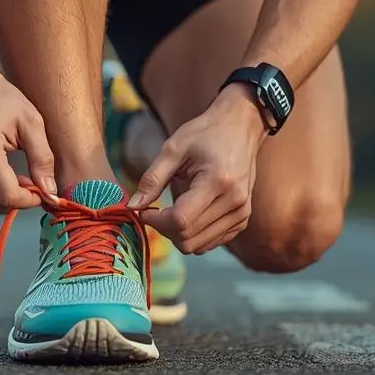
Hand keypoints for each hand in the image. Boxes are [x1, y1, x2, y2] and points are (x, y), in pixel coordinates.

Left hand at [130, 86, 267, 253]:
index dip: (156, 221)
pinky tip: (188, 213)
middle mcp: (234, 202)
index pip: (180, 220)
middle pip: (188, 238)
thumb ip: (151, 180)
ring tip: (171, 210)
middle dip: (164, 229)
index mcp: (217, 181)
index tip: (144, 210)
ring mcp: (241, 213)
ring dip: (177, 235)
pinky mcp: (242, 220)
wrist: (240, 128)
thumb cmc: (204, 134)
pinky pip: (210, 243)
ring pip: (198, 246)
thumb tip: (133, 207)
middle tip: (154, 210)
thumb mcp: (172, 149)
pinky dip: (193, 235)